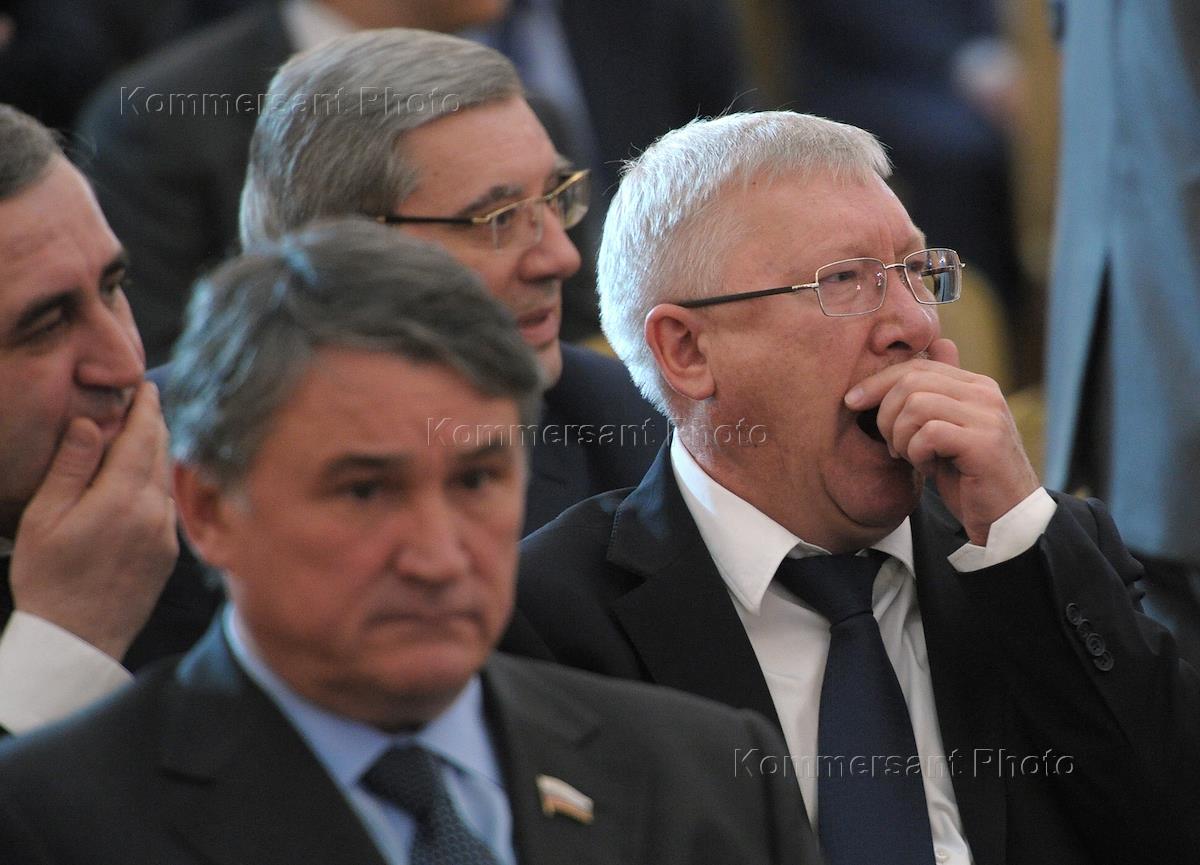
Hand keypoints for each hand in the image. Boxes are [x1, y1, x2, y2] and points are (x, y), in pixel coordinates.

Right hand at [9, 382, 177, 659]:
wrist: (76, 641)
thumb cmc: (49, 580)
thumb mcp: (44, 518)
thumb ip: (71, 467)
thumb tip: (90, 423)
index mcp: (121, 498)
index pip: (143, 437)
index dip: (146, 407)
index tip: (146, 386)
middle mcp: (154, 512)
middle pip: (162, 453)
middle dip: (157, 424)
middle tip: (149, 402)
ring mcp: (166, 534)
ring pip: (168, 479)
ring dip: (160, 454)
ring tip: (146, 435)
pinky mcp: (169, 553)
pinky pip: (169, 506)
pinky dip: (160, 485)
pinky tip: (145, 481)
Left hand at [845, 339, 1038, 544]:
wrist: (1004, 517)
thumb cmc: (967, 477)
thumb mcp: (942, 433)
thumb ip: (930, 399)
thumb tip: (905, 365)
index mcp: (975, 385)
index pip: (916, 365)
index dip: (878, 381)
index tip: (852, 401)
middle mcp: (985, 393)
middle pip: (911, 380)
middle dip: (885, 413)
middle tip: (892, 445)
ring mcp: (987, 416)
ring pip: (916, 405)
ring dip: (901, 436)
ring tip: (911, 457)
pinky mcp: (984, 443)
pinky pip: (929, 434)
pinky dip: (917, 453)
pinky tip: (928, 468)